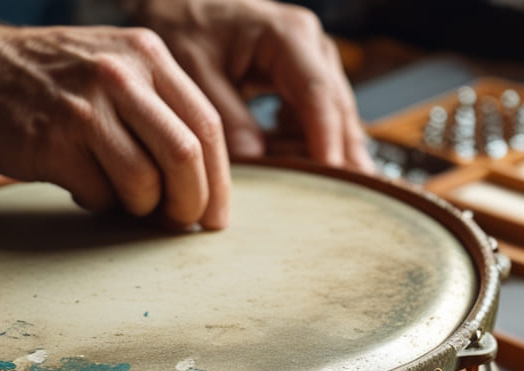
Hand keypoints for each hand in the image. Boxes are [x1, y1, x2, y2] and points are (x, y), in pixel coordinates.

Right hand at [0, 0, 231, 228]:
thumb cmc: (55, 83)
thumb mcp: (117, 68)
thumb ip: (162, 109)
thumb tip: (206, 184)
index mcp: (148, 55)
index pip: (206, 126)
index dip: (220, 181)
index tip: (216, 217)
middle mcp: (123, 74)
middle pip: (186, 157)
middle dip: (191, 204)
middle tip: (181, 225)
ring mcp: (88, 106)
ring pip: (145, 182)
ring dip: (141, 208)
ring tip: (122, 200)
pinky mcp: (55, 140)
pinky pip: (100, 195)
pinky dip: (99, 204)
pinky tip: (82, 188)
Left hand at [130, 0, 372, 171]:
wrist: (179, 7)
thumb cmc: (184, 28)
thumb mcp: (195, 72)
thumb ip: (226, 118)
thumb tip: (257, 162)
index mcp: (287, 34)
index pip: (317, 94)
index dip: (326, 139)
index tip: (330, 178)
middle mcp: (310, 45)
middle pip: (337, 109)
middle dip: (341, 154)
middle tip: (345, 199)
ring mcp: (313, 61)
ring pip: (335, 117)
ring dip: (327, 153)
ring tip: (324, 191)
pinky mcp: (305, 79)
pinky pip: (319, 119)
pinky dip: (312, 146)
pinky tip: (301, 171)